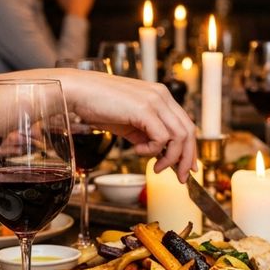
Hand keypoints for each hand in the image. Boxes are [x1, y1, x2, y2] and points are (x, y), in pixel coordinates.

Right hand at [58, 70, 196, 181]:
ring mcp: (155, 101)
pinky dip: (152, 150)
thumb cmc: (99, 106)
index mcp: (161, 96)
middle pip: (189, 131)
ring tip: (157, 167)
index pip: (186, 124)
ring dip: (171, 158)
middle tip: (181, 176)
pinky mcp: (144, 109)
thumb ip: (146, 134)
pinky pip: (161, 138)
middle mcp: (162, 96)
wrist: (78, 92)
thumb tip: (160, 154)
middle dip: (187, 158)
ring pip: (179, 136)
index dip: (190, 148)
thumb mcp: (129, 123)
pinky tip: (138, 150)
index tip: (187, 166)